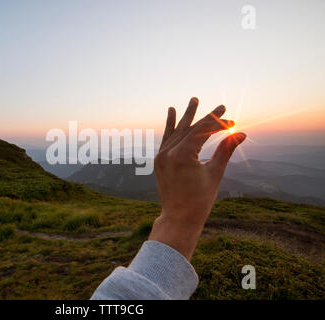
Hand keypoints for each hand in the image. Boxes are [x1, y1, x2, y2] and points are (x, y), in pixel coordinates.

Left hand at [148, 97, 245, 260]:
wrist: (179, 218)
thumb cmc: (200, 199)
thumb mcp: (214, 173)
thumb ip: (226, 150)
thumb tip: (241, 134)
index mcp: (181, 155)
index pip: (201, 131)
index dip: (217, 123)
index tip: (232, 120)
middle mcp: (167, 152)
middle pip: (188, 128)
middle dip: (204, 116)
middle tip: (218, 106)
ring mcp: (161, 156)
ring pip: (176, 132)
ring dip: (186, 117)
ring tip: (192, 101)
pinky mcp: (159, 160)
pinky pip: (166, 139)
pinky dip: (171, 127)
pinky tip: (172, 113)